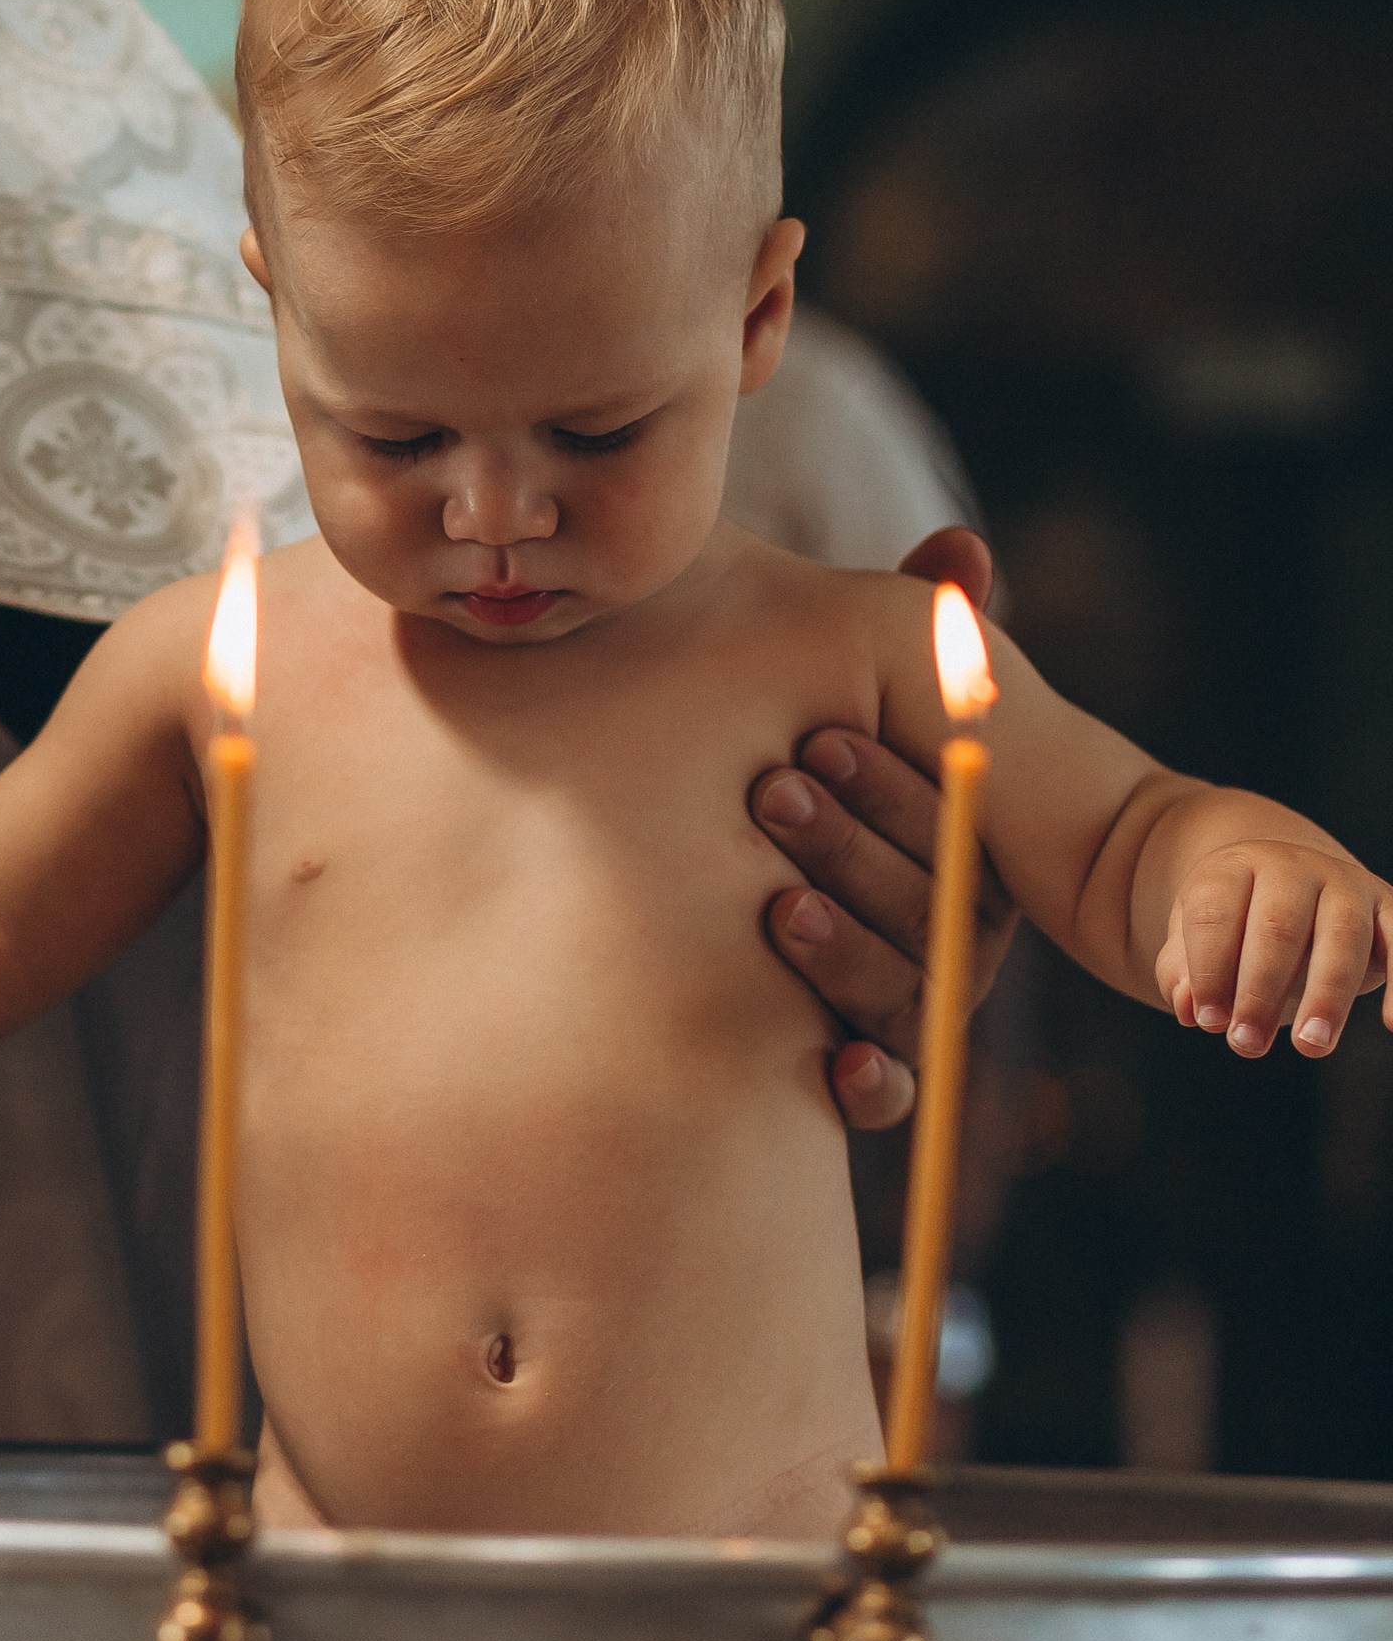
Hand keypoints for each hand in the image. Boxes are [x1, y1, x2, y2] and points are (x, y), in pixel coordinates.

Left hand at [751, 522, 1014, 1132]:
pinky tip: (837, 1066)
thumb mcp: (846, 689)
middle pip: (928, 911)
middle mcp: (942, 933)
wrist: (675, 886)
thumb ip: (909, 629)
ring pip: (901, 993)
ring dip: (844, 952)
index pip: (948, 825)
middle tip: (770, 792)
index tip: (813, 734)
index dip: (885, 781)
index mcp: (956, 848)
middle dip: (853, 851)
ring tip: (775, 907)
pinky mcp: (850, 1072)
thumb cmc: (793, 761)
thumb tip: (964, 546)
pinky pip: (884, 1093)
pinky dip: (870, 1084)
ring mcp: (898, 1003)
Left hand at [1158, 842, 1392, 1057]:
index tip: (1208, 1022)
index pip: (1215, 915)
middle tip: (1246, 1045)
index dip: (1208, 971)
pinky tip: (1390, 1025)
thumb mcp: (1198, 940)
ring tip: (1309, 1046)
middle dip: (1259, 991)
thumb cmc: (1240, 926)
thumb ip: (1181, 972)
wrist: (1297, 885)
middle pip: (1276, 927)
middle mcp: (1292, 866)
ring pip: (1340, 937)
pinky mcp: (1388, 907)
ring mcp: (1345, 883)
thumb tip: (1188, 1010)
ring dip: (1326, 996)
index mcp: (1235, 867)